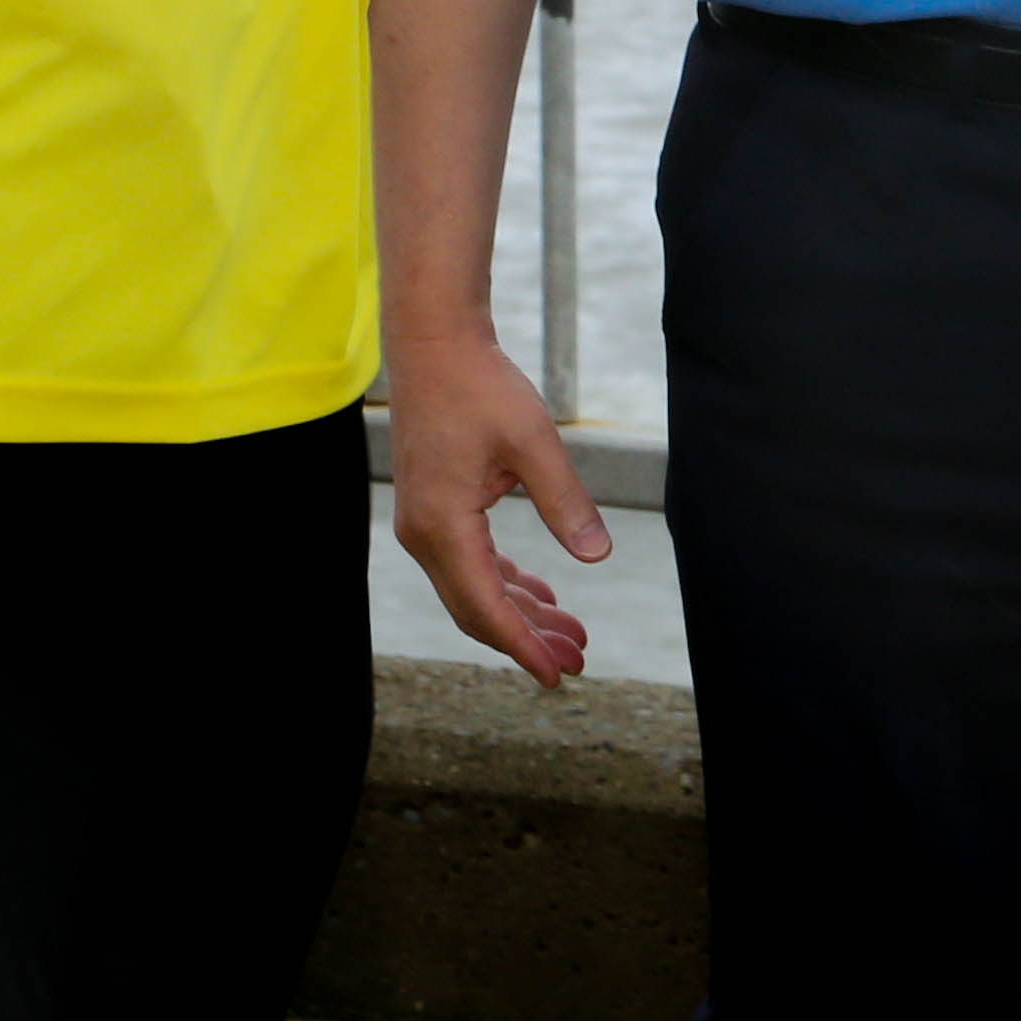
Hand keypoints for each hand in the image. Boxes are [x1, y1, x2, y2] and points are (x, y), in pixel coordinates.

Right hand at [388, 328, 609, 686]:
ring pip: (473, 589)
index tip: (558, 675)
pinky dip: (503, 582)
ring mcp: (423, 525)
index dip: (523, 646)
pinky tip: (539, 593)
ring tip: (570, 633)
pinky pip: (468, 564)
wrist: (433, 345)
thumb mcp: (533, 442)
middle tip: (579, 661)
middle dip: (527, 638)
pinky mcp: (432, 510)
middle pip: (477, 609)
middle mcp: (425, 536)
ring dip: (519, 612)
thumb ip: (565, 502)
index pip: (485, 607)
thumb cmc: (481, 386)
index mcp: (444, 526)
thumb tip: (597, 556)